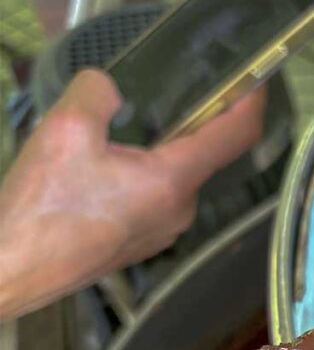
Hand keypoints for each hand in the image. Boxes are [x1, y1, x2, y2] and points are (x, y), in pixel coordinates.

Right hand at [0, 69, 265, 318]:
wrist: (14, 268)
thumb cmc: (43, 209)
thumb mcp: (66, 130)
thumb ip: (97, 94)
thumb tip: (109, 89)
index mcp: (174, 181)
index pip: (236, 135)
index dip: (251, 102)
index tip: (253, 81)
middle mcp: (180, 210)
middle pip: (204, 154)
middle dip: (192, 122)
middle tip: (171, 94)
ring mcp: (163, 230)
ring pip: (176, 175)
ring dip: (159, 149)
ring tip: (119, 133)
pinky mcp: (142, 240)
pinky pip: (155, 196)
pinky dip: (143, 173)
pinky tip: (105, 168)